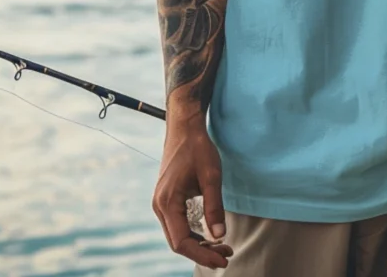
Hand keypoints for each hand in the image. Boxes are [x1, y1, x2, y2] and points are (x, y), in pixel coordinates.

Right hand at [152, 119, 233, 269]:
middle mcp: (160, 206)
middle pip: (178, 242)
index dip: (202, 254)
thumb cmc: (197, 148)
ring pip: (177, 235)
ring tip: (222, 246)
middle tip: (227, 254)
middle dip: (202, 252)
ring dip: (198, 244)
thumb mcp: (211, 176)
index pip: (182, 241)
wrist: (184, 128)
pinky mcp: (167, 199)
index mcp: (167, 202)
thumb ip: (214, 206)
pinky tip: (209, 234)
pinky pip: (177, 224)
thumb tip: (219, 235)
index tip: (222, 259)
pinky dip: (193, 233)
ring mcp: (161, 203)